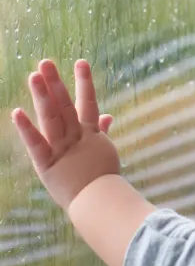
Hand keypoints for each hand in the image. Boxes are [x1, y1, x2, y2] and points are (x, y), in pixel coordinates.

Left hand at [11, 59, 116, 210]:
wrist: (100, 202)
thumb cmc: (102, 179)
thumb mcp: (104, 151)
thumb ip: (101, 132)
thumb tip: (107, 115)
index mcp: (90, 134)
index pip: (88, 103)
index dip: (84, 82)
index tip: (81, 62)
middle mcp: (76, 137)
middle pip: (65, 105)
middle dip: (56, 83)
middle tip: (45, 62)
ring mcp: (62, 149)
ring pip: (52, 118)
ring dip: (43, 96)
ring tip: (35, 75)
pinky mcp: (47, 164)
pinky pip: (36, 144)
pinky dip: (27, 129)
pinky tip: (16, 112)